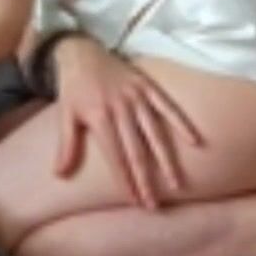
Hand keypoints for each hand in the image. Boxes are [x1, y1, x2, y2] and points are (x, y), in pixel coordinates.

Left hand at [51, 37, 204, 208]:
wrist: (82, 52)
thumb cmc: (74, 88)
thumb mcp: (65, 115)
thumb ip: (66, 145)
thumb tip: (59, 175)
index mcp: (99, 116)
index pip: (115, 157)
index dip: (125, 180)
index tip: (135, 201)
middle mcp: (120, 108)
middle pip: (136, 150)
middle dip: (145, 179)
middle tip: (154, 204)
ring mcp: (136, 96)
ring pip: (155, 133)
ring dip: (166, 159)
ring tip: (177, 183)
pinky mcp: (147, 86)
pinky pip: (168, 106)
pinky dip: (182, 123)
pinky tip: (196, 142)